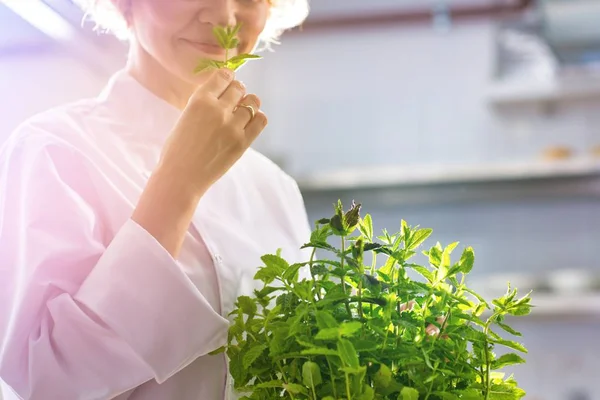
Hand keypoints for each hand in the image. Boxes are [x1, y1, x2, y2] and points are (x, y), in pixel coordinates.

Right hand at [156, 68, 266, 195]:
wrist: (181, 177)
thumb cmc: (177, 149)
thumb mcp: (185, 117)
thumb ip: (204, 104)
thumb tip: (222, 94)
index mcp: (200, 100)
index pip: (223, 76)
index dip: (227, 77)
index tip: (228, 81)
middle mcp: (218, 110)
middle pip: (239, 87)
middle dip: (237, 90)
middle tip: (234, 99)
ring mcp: (232, 126)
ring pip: (252, 102)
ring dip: (249, 103)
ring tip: (243, 110)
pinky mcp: (242, 142)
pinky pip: (260, 121)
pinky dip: (258, 118)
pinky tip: (250, 122)